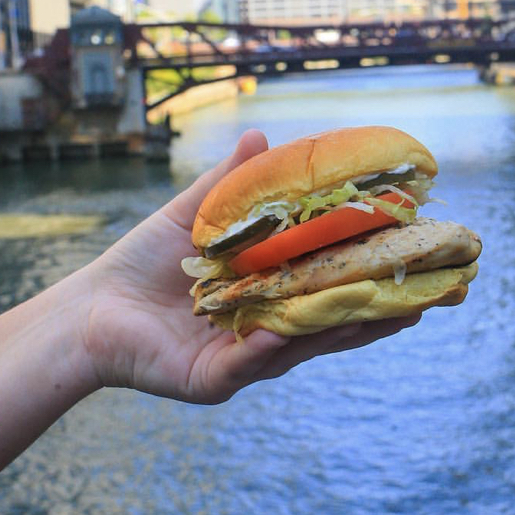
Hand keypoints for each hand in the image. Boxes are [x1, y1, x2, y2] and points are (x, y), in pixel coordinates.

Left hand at [80, 129, 419, 403]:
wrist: (90, 309)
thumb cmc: (143, 263)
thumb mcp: (193, 217)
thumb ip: (229, 183)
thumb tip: (261, 134)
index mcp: (268, 294)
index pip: (326, 285)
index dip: (364, 273)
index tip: (404, 253)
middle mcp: (266, 330)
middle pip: (329, 321)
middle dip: (375, 310)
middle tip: (423, 296)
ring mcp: (245, 358)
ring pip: (303, 345)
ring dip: (343, 329)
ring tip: (385, 312)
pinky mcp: (215, 380)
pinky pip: (250, 363)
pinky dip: (272, 347)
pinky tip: (300, 330)